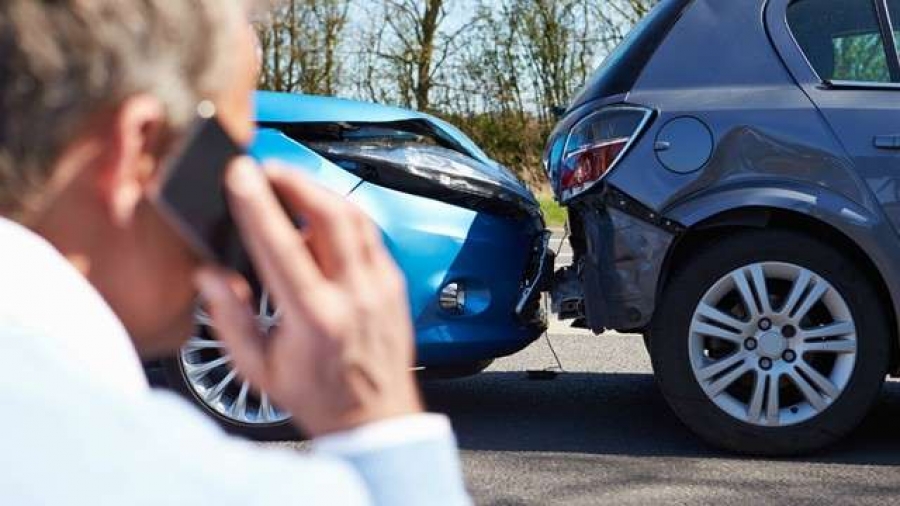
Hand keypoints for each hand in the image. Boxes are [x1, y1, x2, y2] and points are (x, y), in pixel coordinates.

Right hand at [195, 157, 422, 436]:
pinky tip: (320, 216)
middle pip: (330, 215)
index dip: (258, 204)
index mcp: (315, 319)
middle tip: (266, 169)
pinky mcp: (394, 283)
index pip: (283, 246)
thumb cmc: (318, 397)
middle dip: (294, 180)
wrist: (376, 419)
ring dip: (319, 191)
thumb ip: (229, 319)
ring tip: (289, 184)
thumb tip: (209, 275)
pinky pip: (369, 234)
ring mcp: (381, 286)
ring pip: (355, 217)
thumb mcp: (259, 369)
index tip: (239, 174)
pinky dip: (342, 215)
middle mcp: (354, 296)